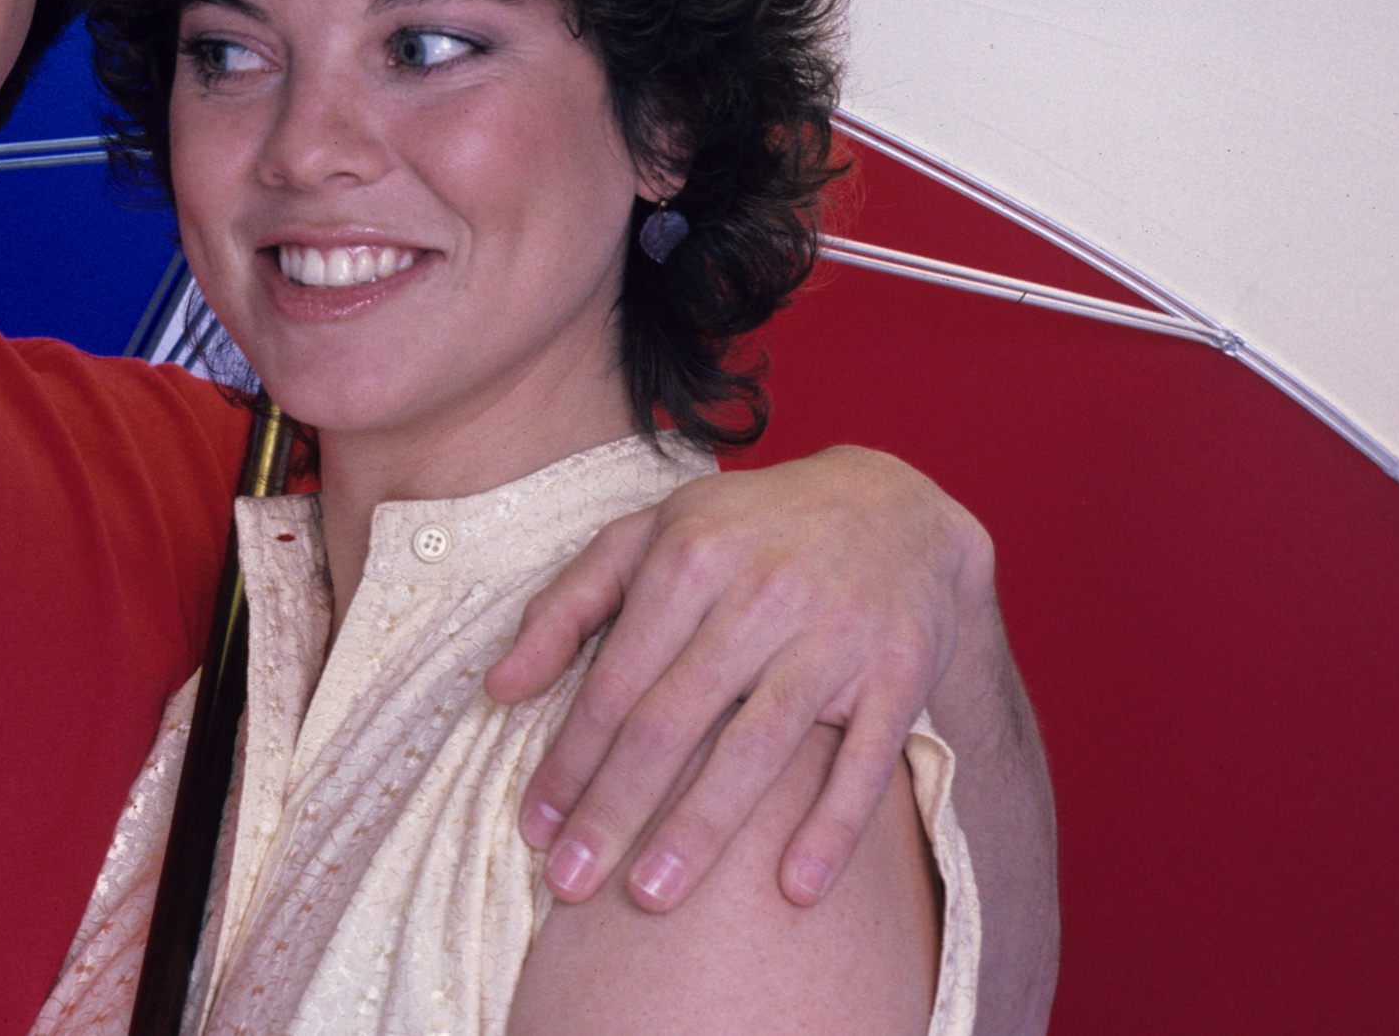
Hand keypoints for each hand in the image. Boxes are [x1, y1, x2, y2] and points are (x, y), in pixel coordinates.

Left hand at [483, 443, 992, 913]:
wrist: (892, 502)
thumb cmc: (746, 530)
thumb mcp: (649, 536)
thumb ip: (567, 607)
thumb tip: (497, 687)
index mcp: (688, 558)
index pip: (614, 683)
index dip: (569, 762)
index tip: (535, 829)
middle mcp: (760, 595)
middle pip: (673, 724)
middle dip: (614, 811)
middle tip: (570, 885)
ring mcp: (834, 635)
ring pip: (757, 749)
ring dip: (700, 831)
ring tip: (651, 896)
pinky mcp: (900, 670)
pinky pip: (865, 760)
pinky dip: (833, 827)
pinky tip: (795, 888)